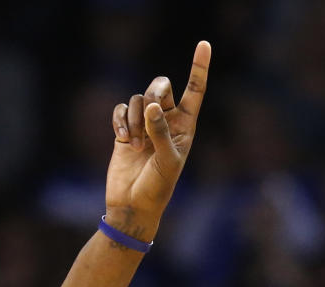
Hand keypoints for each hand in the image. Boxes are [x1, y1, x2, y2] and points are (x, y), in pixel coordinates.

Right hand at [104, 40, 210, 241]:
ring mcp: (145, 125)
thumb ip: (161, 132)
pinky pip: (121, 109)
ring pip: (138, 99)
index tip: (204, 44)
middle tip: (150, 109)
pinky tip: (123, 141)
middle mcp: (167, 122)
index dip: (199, 68)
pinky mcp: (126, 129)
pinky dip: (120, 121)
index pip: (195, 91)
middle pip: (161, 85)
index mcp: (186, 128)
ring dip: (134, 119)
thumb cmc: (158, 189)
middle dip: (154, 91)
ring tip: (137, 146)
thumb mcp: (167, 162)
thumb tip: (152, 104)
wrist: (133, 205)